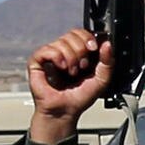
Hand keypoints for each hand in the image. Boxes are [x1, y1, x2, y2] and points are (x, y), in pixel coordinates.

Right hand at [23, 28, 114, 144]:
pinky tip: (61, 67)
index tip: (93, 48)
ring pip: (61, 41)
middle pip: (72, 34)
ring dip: (71, 58)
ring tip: (71, 72)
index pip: (81, 32)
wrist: (65, 112)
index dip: (87, 37)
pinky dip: (57, 57)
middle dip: (81, 50)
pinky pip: (47, 49)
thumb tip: (107, 44)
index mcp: (77, 53)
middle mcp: (63, 52)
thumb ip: (108, 62)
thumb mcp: (102, 80)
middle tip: (82, 66)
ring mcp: (50, 56)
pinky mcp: (37, 62)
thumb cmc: (79, 98)